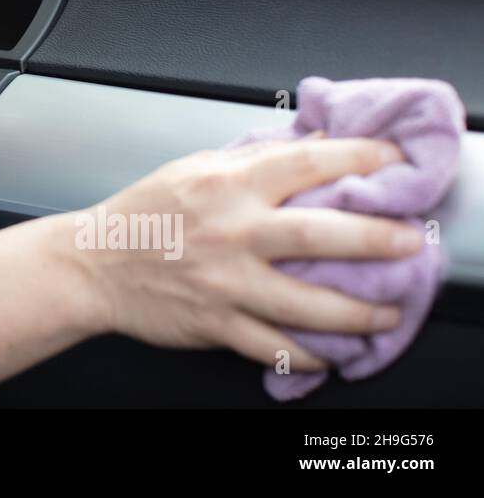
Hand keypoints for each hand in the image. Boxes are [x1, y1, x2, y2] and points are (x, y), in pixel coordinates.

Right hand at [75, 137, 421, 371]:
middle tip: (410, 242)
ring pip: (307, 303)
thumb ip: (249, 161)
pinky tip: (332, 351)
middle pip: (320, 234)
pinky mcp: (215, 322)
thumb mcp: (192, 168)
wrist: (94, 264)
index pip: (308, 162)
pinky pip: (275, 346)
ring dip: (359, 311)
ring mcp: (224, 281)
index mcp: (226, 183)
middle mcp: (230, 231)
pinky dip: (310, 354)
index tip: (392, 161)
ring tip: (388, 312)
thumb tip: (307, 149)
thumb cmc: (143, 213)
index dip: (360, 158)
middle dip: (377, 239)